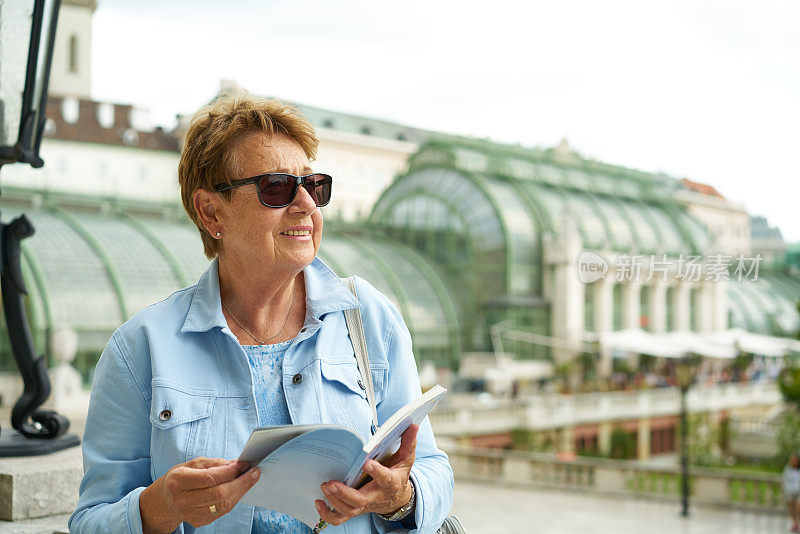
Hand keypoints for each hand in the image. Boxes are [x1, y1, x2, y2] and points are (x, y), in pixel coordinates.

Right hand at [140, 457, 260, 532]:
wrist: (166, 499)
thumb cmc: (182, 477)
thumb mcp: (194, 464)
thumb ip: (216, 464)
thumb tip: (237, 465)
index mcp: (178, 481)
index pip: (209, 478)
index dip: (230, 471)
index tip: (244, 464)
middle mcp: (182, 500)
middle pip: (218, 494)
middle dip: (240, 482)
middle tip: (254, 472)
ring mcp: (189, 513)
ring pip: (223, 505)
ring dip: (240, 491)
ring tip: (249, 480)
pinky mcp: (198, 521)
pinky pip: (222, 512)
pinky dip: (233, 499)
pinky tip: (239, 490)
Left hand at [315, 424, 417, 526]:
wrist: (396, 498)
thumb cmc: (398, 475)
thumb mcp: (406, 459)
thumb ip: (408, 443)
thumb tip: (412, 426)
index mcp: (390, 483)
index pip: (385, 479)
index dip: (377, 472)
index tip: (367, 463)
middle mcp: (376, 497)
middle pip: (360, 501)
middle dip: (344, 493)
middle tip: (330, 483)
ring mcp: (364, 506)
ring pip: (348, 510)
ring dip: (334, 501)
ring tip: (325, 486)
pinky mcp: (355, 510)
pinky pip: (340, 519)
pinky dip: (327, 515)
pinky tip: (319, 502)